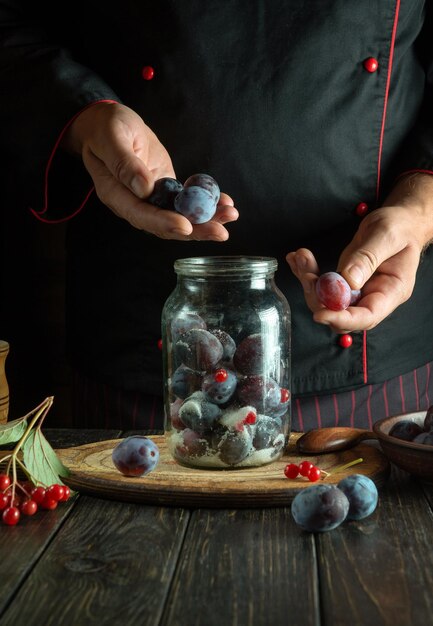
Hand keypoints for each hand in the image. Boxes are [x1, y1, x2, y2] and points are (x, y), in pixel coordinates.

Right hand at [61, 101, 237, 239]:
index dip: (164, 223)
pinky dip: (206, 204)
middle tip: (221, 232)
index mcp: (117, 194)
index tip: (186, 226)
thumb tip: (144, 188)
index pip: (141, 215)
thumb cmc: (104, 128)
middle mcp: (135, 203)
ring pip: (180, 216)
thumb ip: (123, 163)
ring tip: (230, 215)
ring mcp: (152, 199)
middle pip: (166, 225)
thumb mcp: (111, 138)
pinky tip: (224, 202)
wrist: (106, 124)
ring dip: (206, 219)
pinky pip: (186, 202)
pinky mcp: (165, 190)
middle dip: (195, 230)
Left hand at [287, 173, 432, 331]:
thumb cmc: (400, 228)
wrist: (399, 222)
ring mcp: (357, 291)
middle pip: (341, 314)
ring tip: (300, 257)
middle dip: (319, 298)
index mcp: (391, 292)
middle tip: (307, 275)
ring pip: (327, 301)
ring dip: (309, 282)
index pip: (366, 316)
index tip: (321, 313)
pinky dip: (307, 272)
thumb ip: (368, 258)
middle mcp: (372, 297)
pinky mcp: (343, 282)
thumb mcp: (387, 236)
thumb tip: (349, 280)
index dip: (342, 318)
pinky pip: (322, 285)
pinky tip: (296, 259)